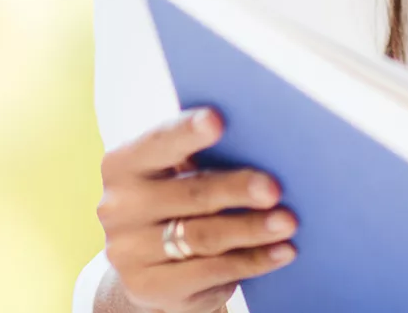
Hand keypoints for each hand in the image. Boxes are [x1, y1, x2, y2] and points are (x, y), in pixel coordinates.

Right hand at [96, 108, 296, 312]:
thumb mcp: (178, 176)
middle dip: (236, 189)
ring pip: (203, 236)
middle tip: (274, 188)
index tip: (217, 120)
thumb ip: (206, 158)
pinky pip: (211, 272)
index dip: (187, 131)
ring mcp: (128, 251)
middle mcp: (118, 207)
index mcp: (123, 165)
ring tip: (288, 222)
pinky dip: (253, 260)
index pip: (158, 143)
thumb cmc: (178, 202)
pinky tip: (283, 251)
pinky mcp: (149, 286)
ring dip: (251, 228)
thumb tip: (265, 145)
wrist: (149, 267)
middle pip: (189, 193)